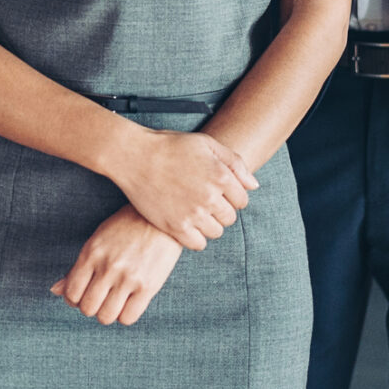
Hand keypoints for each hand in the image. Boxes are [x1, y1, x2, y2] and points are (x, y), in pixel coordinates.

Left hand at [50, 205, 183, 324]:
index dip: (73, 300)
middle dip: (90, 307)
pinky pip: (128, 318)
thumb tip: (55, 290)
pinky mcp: (148, 287)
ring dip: (107, 313)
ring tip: (113, 302)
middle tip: (99, 298)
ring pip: (106, 316)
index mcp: (91, 254)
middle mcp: (108, 267)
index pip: (72, 293)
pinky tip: (128, 303)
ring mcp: (128, 278)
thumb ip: (77, 267)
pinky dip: (125, 315)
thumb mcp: (97, 240)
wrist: (160, 219)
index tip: (82, 295)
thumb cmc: (125, 227)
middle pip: (88, 308)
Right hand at [105, 127, 256, 250]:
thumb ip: (235, 162)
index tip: (217, 192)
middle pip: (230, 218)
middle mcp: (210, 197)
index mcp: (221, 176)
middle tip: (203, 200)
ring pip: (216, 232)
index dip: (231, 196)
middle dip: (221, 210)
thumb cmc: (170, 146)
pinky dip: (196, 237)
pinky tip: (187, 224)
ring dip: (209, 224)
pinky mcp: (175, 226)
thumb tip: (254, 185)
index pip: (242, 200)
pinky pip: (198, 244)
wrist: (134, 156)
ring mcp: (193, 214)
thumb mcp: (206, 144)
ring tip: (194, 211)